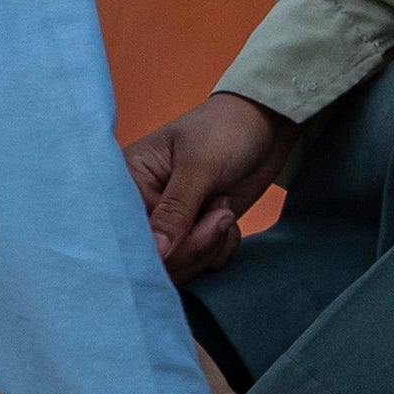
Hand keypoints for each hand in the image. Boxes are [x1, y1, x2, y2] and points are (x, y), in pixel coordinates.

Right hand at [124, 92, 296, 281]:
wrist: (264, 127)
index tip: (190, 230)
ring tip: (224, 210)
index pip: (130, 232)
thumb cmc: (224, 130)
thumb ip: (175, 211)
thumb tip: (156, 254)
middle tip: (220, 214)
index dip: (159, 246)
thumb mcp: (199, 166)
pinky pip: (201, 265)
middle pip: (154, 258)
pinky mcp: (193, 235)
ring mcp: (169, 225)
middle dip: (194, 245)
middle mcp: (142, 208)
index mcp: (128, 181)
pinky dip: (221, 249)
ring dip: (211, 246)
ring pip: (180, 267)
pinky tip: (228, 218)